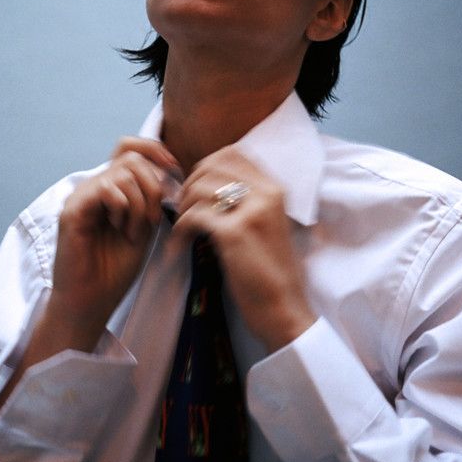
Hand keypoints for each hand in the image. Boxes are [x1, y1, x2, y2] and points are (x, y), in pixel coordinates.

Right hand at [0, 138, 179, 417]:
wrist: (91, 301)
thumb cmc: (115, 269)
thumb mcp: (144, 226)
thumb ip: (152, 198)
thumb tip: (170, 171)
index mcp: (111, 188)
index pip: (129, 146)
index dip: (155, 150)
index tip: (174, 172)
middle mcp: (94, 187)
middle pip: (132, 157)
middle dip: (153, 186)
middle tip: (151, 219)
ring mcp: (81, 196)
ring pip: (123, 172)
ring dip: (139, 203)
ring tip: (133, 230)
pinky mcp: (72, 210)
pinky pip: (106, 188)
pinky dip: (122, 207)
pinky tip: (120, 229)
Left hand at [173, 148, 315, 352]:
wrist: (284, 308)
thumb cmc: (269, 271)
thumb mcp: (265, 224)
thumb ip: (244, 200)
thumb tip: (204, 183)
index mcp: (275, 188)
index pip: (232, 153)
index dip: (205, 167)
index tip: (195, 190)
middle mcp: (267, 193)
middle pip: (211, 166)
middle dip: (188, 185)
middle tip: (183, 210)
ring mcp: (251, 211)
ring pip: (199, 189)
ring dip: (182, 209)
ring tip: (181, 231)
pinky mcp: (235, 233)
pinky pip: (193, 217)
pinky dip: (179, 231)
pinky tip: (178, 247)